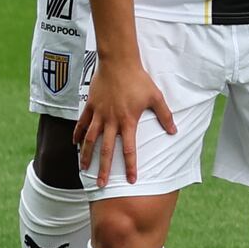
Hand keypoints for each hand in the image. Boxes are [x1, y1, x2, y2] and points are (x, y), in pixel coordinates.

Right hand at [76, 54, 173, 184]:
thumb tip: (174, 131)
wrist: (119, 63)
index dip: (130, 166)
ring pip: (90, 140)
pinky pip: (82, 123)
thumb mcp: (156, 97)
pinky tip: (74, 144)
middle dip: (104, 169)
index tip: (131, 181)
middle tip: (101, 184)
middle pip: (106, 150)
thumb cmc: (139, 80)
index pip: (130, 150)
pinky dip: (77, 134)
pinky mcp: (90, 106)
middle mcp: (111, 121)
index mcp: (128, 122)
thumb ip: (165, 115)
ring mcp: (99, 114)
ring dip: (86, 155)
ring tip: (83, 169)